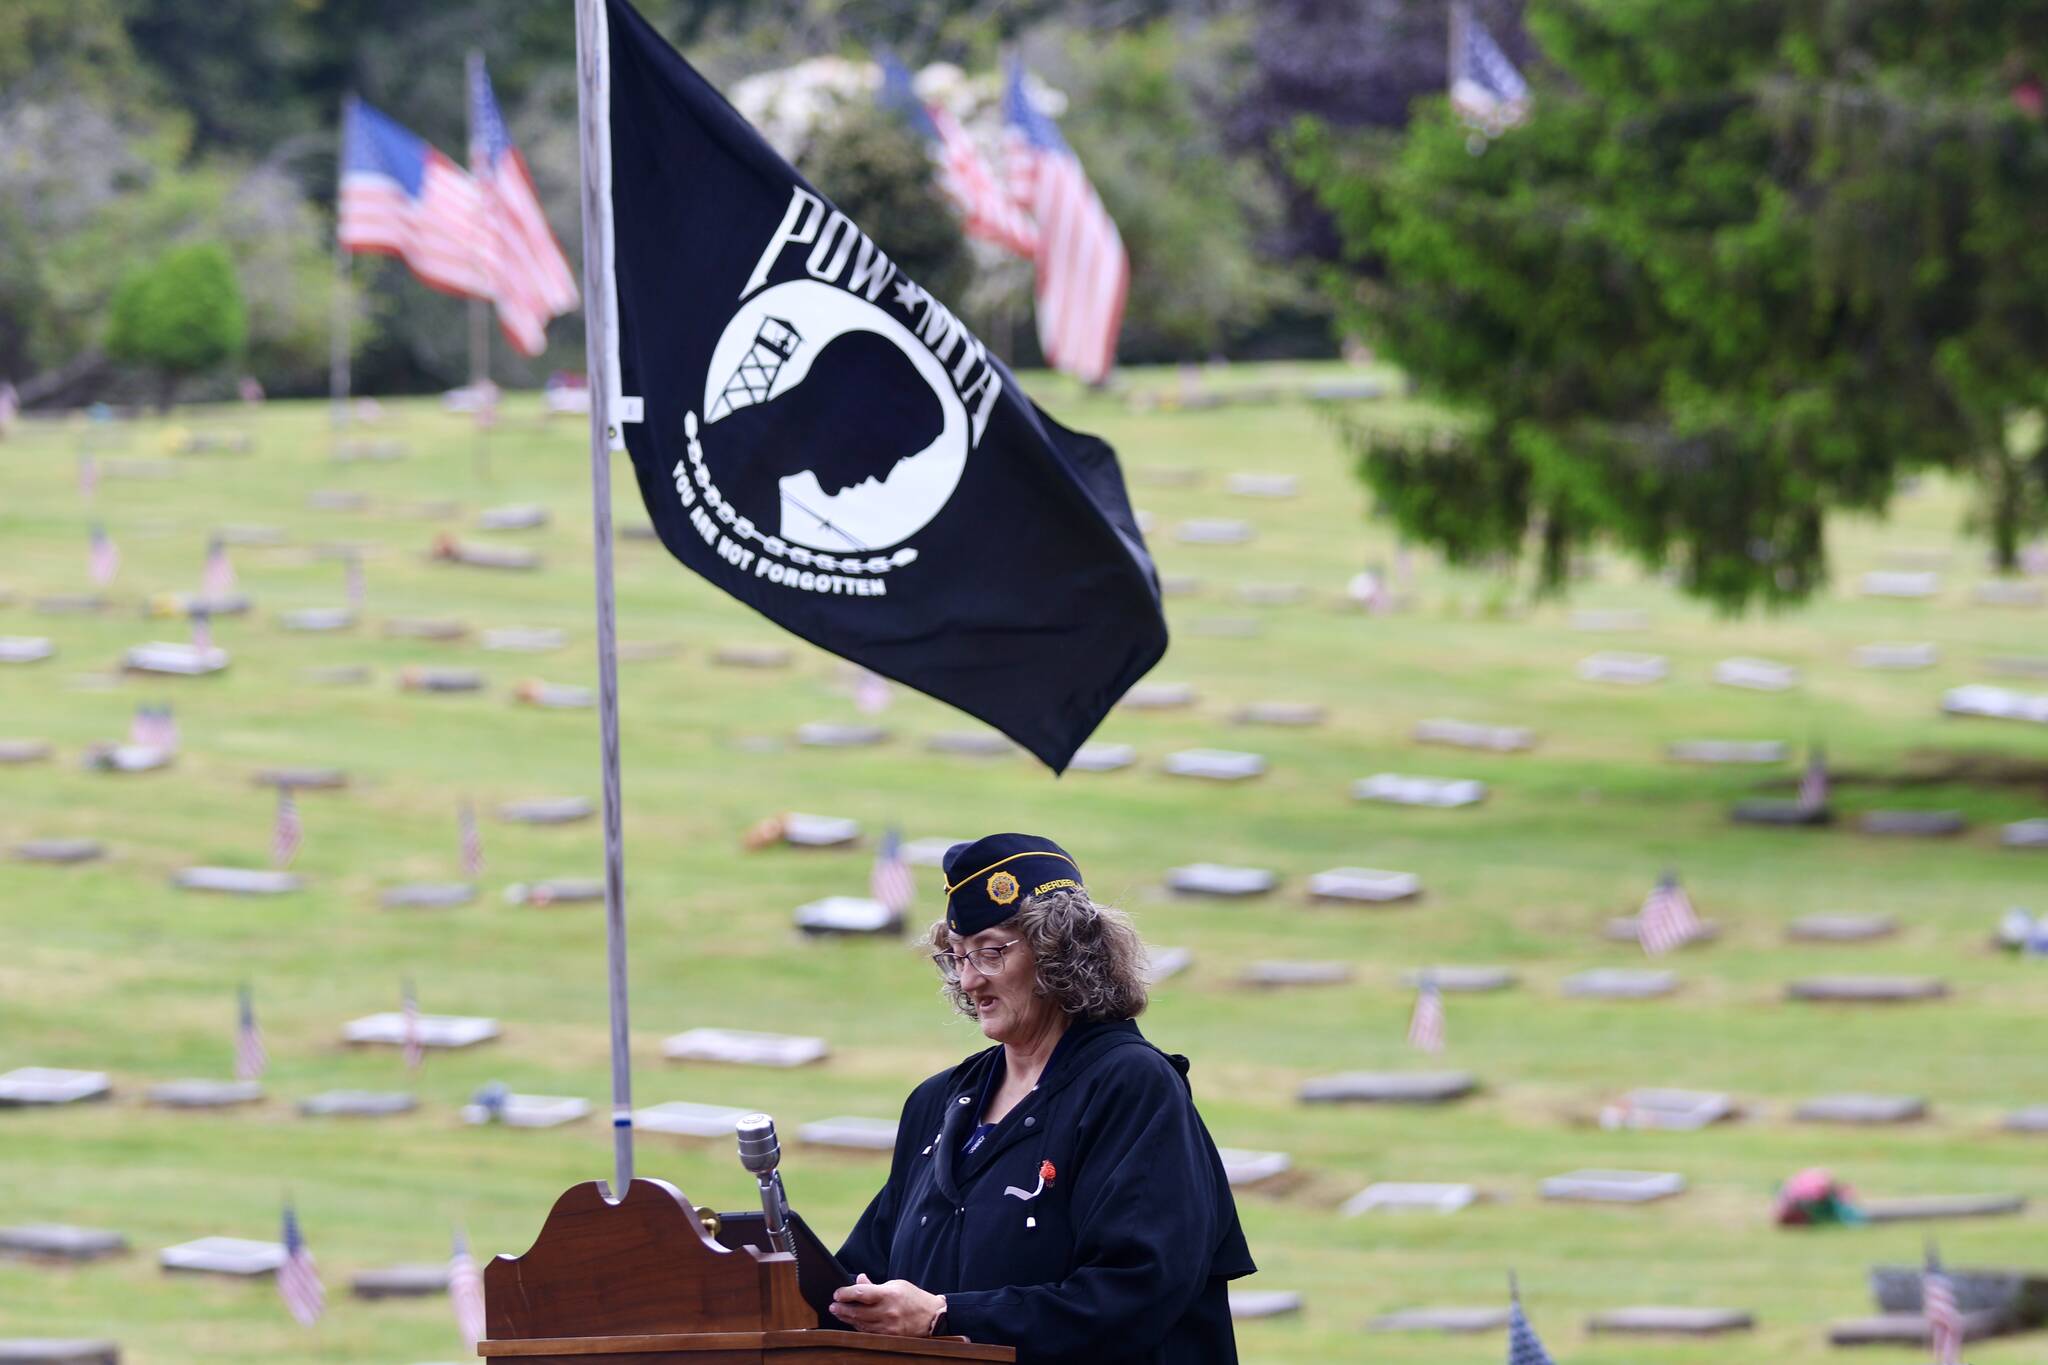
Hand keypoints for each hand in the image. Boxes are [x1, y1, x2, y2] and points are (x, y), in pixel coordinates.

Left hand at [829, 1273, 943, 1335]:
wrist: (933, 1317)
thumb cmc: (914, 1298)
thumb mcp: (897, 1285)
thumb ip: (875, 1285)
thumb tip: (858, 1280)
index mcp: (889, 1295)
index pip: (862, 1294)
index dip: (846, 1294)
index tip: (837, 1294)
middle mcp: (888, 1312)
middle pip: (858, 1312)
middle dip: (842, 1309)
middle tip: (832, 1306)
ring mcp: (888, 1327)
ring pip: (861, 1324)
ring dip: (848, 1319)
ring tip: (839, 1313)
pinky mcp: (889, 1337)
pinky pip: (869, 1333)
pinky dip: (859, 1327)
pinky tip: (853, 1322)